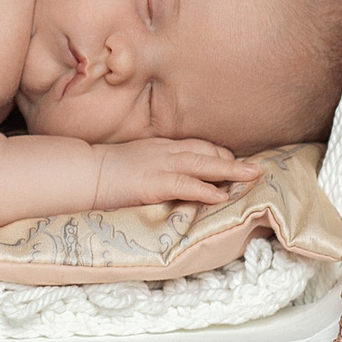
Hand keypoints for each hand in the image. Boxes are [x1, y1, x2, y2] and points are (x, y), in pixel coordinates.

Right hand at [91, 138, 261, 210]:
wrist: (84, 172)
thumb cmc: (106, 170)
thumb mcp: (138, 160)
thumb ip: (158, 163)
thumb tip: (175, 177)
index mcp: (162, 146)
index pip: (199, 146)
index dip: (219, 155)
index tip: (234, 164)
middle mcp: (166, 151)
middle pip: (207, 152)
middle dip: (234, 161)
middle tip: (257, 169)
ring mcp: (160, 166)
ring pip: (203, 165)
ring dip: (230, 171)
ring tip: (252, 177)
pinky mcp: (154, 182)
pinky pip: (185, 184)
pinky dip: (205, 189)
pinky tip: (220, 195)